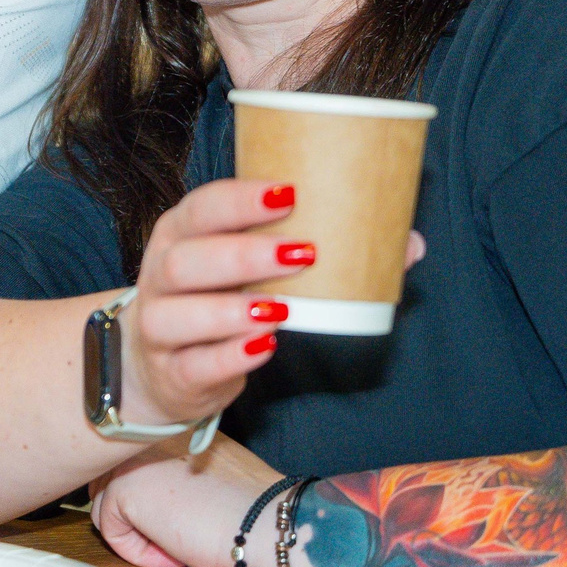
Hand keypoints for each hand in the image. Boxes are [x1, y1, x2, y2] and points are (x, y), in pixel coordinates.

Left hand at [90, 435, 278, 566]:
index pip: (134, 459)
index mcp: (174, 426)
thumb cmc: (258, 508)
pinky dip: (137, 551)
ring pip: (106, 504)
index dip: (149, 496)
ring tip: (178, 543)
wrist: (269, 523)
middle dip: (132, 511)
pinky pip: (110, 531)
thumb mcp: (216, 473)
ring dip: (136, 531)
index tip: (181, 518)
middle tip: (173, 535)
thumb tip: (156, 496)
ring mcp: (132, 457)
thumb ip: (182, 471)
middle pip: (110, 477)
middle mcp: (150, 433)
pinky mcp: (123, 489)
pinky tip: (174, 551)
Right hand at [122, 180, 423, 427]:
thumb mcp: (249, 268)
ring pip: (177, 314)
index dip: (239, 199)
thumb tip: (408, 243)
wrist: (164, 367)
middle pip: (187, 259)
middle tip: (302, 253)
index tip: (289, 194)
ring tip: (282, 308)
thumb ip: (316, 252)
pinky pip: (193, 365)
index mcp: (180, 233)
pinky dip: (229, 357)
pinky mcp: (171, 373)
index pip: (201, 207)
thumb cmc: (221, 299)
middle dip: (244, 254)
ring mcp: (158, 327)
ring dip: (231, 309)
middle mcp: (160, 275)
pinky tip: (263, 347)